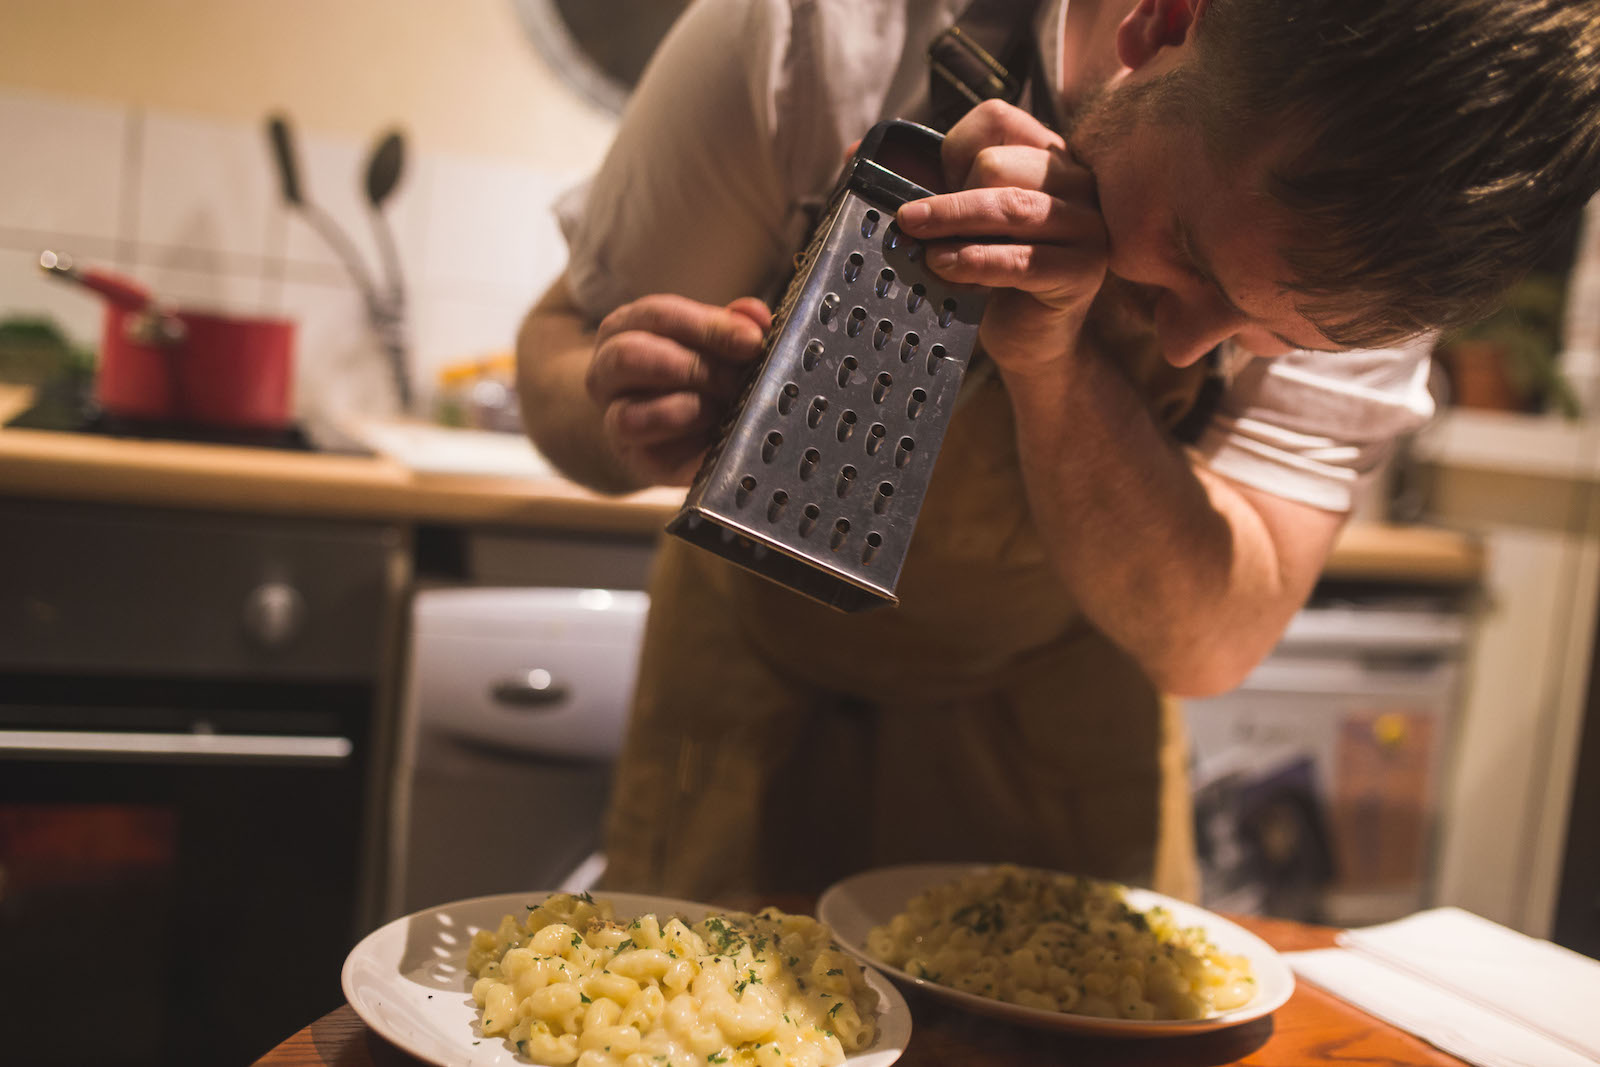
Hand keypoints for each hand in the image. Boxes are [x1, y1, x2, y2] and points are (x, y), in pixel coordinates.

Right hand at [586, 293, 771, 486]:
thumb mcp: (710, 345)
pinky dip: (686, 438)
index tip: (751, 340)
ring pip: (631, 412)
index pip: (660, 316)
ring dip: (688, 408)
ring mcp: (613, 415)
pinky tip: (714, 434)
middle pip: (631, 355)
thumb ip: (730, 327)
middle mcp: (606, 370)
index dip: (709, 327)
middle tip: (735, 380)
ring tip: (723, 408)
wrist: (675, 436)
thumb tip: (754, 315)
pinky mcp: (632, 456)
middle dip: (694, 367)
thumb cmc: (693, 378)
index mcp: (625, 328)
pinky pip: (648, 446)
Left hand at [894, 100, 1106, 377]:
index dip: (953, 147)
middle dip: (947, 197)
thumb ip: (919, 184)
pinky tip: (945, 269)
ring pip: (1010, 206)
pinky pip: (1022, 258)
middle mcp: (1075, 181)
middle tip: (912, 223)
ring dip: (953, 223)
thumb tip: (852, 151)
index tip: (930, 185)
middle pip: (998, 162)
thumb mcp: (956, 222)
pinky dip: (975, 262)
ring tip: (917, 243)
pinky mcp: (1083, 269)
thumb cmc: (992, 275)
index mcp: (1045, 154)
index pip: (996, 118)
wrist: (1028, 339)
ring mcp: (1087, 225)